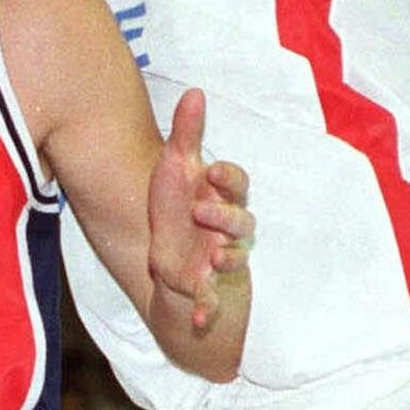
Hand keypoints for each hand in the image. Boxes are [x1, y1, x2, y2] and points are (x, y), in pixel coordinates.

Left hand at [147, 87, 251, 333]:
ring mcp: (220, 258)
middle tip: (202, 210)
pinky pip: (211, 300)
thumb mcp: (176, 168)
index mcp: (221, 197)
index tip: (213, 170)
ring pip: (234, 257)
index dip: (229, 178)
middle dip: (225, 215)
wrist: (169, 255)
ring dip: (228, 257)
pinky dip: (206, 311)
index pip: (237, 184)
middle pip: (241, 220)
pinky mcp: (206, 287)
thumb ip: (187, 132)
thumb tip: (194, 90)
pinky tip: (198, 319)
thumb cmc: (177, 207)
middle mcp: (228, 228)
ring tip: (216, 257)